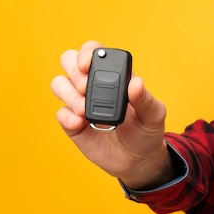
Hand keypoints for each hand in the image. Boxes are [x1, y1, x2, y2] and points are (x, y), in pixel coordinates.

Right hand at [51, 40, 172, 188]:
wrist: (139, 160)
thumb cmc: (147, 131)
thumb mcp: (154, 115)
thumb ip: (146, 99)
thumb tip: (136, 83)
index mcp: (114, 75)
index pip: (95, 52)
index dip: (87, 53)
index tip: (88, 65)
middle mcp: (93, 85)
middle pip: (69, 61)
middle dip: (73, 71)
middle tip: (85, 88)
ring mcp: (80, 103)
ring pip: (59, 84)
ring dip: (68, 94)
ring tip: (85, 110)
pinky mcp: (73, 124)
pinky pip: (60, 113)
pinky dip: (67, 116)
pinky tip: (80, 123)